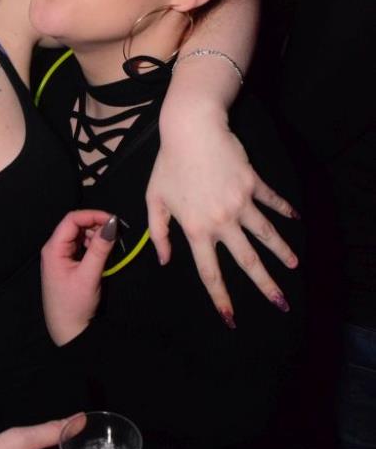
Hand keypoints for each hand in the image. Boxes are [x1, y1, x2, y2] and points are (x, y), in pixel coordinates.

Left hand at [41, 210, 116, 345]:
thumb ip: (100, 248)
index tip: (113, 220)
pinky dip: (92, 245)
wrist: (68, 331)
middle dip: (96, 225)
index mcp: (53, 249)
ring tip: (110, 244)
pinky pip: (80, 247)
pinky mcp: (67, 264)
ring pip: (79, 235)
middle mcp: (54, 249)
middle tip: (115, 233)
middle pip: (75, 226)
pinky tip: (102, 252)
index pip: (72, 220)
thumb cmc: (74, 305)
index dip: (92, 216)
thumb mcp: (89, 275)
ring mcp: (60, 257)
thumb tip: (112, 224)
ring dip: (95, 235)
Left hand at [147, 119, 298, 323]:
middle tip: (281, 304)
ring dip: (282, 252)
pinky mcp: (253, 184)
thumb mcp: (154, 199)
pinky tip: (295, 219)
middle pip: (247, 261)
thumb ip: (159, 232)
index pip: (209, 272)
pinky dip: (284, 210)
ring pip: (267, 235)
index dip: (221, 298)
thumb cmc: (169, 164)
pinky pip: (272, 201)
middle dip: (266, 286)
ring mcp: (240, 203)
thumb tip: (163, 259)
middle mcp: (221, 221)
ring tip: (294, 265)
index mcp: (195, 229)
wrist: (191, 129)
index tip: (231, 319)